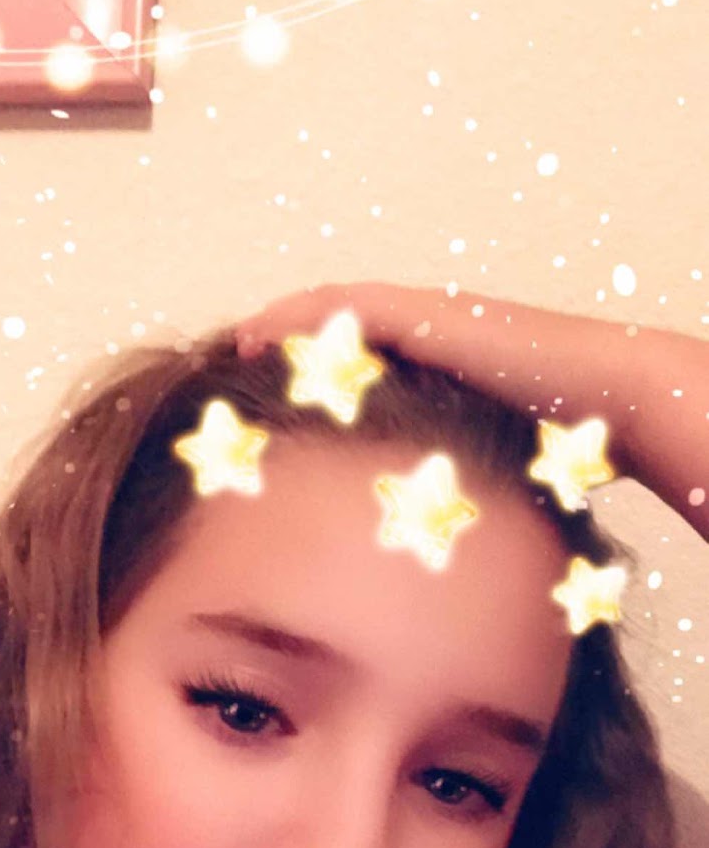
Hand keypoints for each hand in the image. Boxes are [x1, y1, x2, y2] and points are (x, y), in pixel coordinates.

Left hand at [236, 282, 708, 542]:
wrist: (606, 398)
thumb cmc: (562, 441)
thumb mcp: (483, 467)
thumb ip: (449, 485)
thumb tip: (428, 539)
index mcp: (438, 367)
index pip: (360, 361)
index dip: (313, 373)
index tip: (273, 396)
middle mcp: (428, 335)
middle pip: (339, 331)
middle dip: (289, 344)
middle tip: (241, 365)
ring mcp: (427, 318)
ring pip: (335, 312)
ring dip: (285, 324)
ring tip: (240, 344)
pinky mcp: (426, 315)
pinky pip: (345, 308)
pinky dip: (300, 316)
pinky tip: (262, 333)